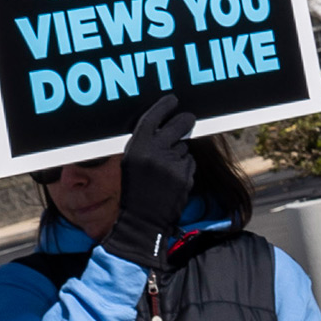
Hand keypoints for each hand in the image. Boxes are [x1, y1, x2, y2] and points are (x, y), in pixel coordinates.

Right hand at [110, 94, 200, 251]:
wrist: (143, 220)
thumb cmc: (135, 191)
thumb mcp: (131, 163)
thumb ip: (145, 144)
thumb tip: (164, 125)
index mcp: (137, 147)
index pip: (153, 117)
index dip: (164, 106)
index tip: (173, 100)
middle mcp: (155, 152)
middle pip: (179, 124)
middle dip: (185, 120)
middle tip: (188, 119)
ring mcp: (172, 163)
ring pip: (184, 147)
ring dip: (179, 153)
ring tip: (166, 170)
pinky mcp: (185, 175)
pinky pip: (189, 162)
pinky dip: (185, 168)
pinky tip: (173, 180)